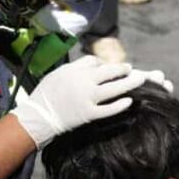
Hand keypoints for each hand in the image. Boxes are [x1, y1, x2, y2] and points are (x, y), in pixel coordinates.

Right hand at [11, 56, 169, 147]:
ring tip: (140, 79)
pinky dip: (119, 105)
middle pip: (109, 72)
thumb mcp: (60, 72)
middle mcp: (84, 83)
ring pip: (113, 89)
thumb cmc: (47, 93)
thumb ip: (78, 67)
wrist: (38, 115)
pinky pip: (107, 110)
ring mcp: (87, 99)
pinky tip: (129, 102)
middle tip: (132, 70)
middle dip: (123, 69)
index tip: (118, 67)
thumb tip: (97, 63)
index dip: (109, 64)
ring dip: (129, 83)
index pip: (96, 62)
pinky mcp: (88, 114)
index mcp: (76, 71)